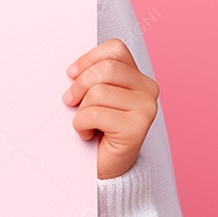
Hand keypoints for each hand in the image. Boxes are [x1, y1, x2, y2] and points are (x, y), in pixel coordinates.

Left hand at [61, 38, 158, 179]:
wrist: (105, 166)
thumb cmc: (97, 128)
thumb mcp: (94, 96)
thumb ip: (92, 78)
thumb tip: (71, 71)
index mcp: (138, 77)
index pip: (115, 49)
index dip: (89, 58)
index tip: (71, 73)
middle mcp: (148, 90)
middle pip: (105, 69)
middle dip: (79, 84)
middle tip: (69, 101)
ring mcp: (146, 109)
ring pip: (98, 92)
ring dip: (81, 109)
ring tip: (85, 122)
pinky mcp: (137, 128)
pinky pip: (95, 114)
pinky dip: (81, 125)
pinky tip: (88, 134)